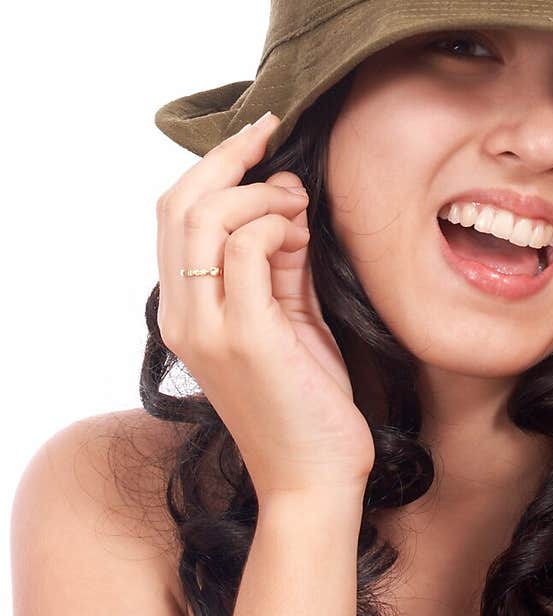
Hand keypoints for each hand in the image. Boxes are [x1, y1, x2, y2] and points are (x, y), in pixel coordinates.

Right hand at [156, 112, 375, 501]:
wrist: (315, 479)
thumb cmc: (306, 399)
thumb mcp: (290, 315)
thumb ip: (280, 260)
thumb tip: (287, 198)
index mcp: (184, 310)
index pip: (174, 214)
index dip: (214, 164)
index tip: (260, 135)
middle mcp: (182, 316)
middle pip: (178, 205)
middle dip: (228, 158)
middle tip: (273, 137)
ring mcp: (208, 328)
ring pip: (205, 218)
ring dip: (260, 193)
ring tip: (299, 207)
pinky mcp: (245, 337)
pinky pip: (246, 250)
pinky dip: (275, 226)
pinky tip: (301, 236)